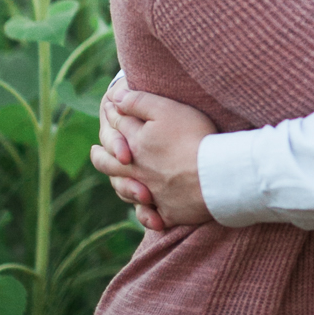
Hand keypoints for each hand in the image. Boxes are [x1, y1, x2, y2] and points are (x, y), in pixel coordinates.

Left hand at [91, 76, 217, 229]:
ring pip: (125, 191)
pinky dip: (147, 215)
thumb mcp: (166, 110)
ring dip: (120, 185)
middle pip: (109, 164)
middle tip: (96, 152)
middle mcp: (137, 170)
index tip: (110, 109)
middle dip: (101, 156)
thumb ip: (138, 102)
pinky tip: (148, 212)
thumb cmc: (194, 138)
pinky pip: (151, 216)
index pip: (116, 128)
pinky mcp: (168, 212)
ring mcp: (151, 193)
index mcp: (135, 144)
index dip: (113, 116)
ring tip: (119, 181)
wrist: (216, 175)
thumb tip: (115, 97)